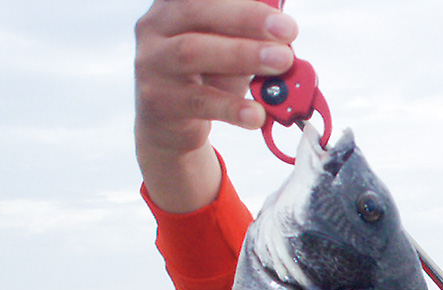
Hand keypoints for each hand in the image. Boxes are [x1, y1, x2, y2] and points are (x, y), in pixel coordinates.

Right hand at [134, 0, 297, 210]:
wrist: (170, 125)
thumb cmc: (205, 75)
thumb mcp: (227, 47)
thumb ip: (249, 35)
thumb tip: (285, 31)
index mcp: (174, 5)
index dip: (242, 1)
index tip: (278, 9)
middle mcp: (156, 27)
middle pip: (197, 12)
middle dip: (246, 18)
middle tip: (288, 30)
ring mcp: (153, 63)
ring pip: (193, 52)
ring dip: (242, 55)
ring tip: (282, 62)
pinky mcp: (159, 100)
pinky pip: (199, 101)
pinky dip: (232, 107)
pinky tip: (257, 113)